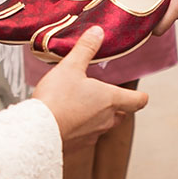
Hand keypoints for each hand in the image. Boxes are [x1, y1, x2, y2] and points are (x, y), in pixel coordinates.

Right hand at [30, 27, 150, 142]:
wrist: (37, 131)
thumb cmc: (56, 99)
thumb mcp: (70, 66)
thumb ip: (86, 49)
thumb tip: (97, 32)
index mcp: (110, 99)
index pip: (138, 101)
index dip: (140, 97)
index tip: (139, 94)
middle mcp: (106, 119)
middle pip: (121, 114)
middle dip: (116, 106)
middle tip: (103, 94)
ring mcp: (92, 135)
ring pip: (103, 125)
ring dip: (97, 116)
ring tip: (81, 105)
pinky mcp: (78, 145)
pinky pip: (86, 136)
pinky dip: (81, 127)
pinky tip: (66, 119)